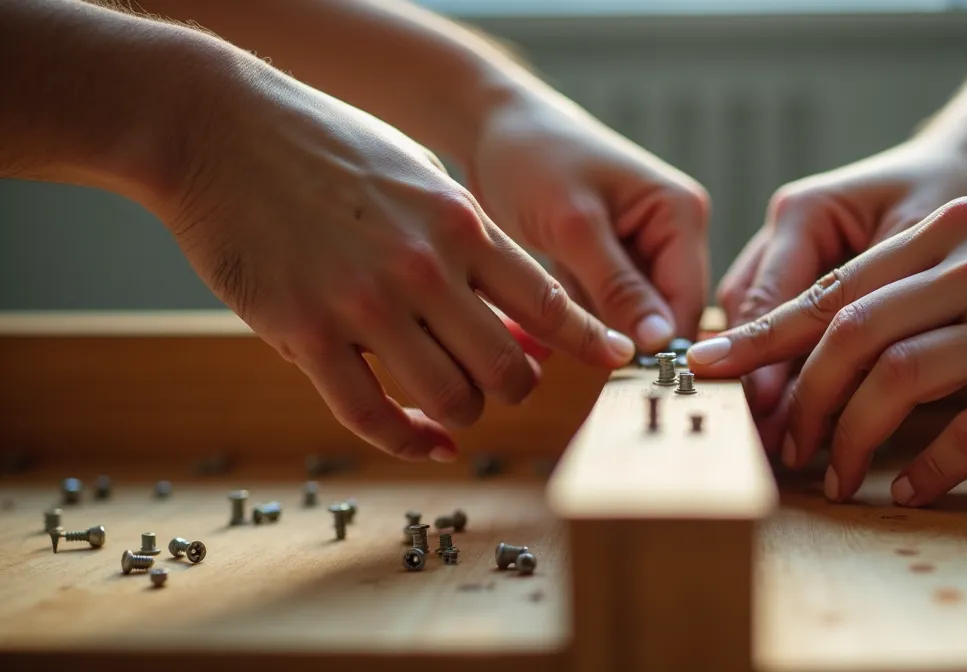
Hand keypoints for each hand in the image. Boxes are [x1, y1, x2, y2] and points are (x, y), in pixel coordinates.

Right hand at [165, 67, 633, 461]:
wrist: (219, 129)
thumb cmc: (326, 147)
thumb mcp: (419, 176)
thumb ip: (469, 243)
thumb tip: (519, 318)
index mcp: (460, 223)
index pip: (548, 302)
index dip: (587, 342)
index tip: (613, 360)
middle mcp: (424, 267)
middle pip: (508, 368)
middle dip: (515, 389)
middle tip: (500, 386)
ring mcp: (365, 304)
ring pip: (450, 400)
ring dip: (461, 416)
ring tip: (451, 406)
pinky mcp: (306, 332)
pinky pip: (371, 415)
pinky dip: (406, 441)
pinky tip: (420, 439)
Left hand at [466, 91, 709, 350]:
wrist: (487, 125)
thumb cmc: (531, 157)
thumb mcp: (574, 225)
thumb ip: (618, 286)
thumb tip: (660, 344)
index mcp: (681, 213)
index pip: (688, 300)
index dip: (663, 345)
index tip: (624, 380)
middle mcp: (671, 232)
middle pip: (665, 313)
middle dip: (627, 338)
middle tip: (579, 357)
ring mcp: (640, 248)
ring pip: (633, 317)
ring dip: (600, 331)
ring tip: (558, 325)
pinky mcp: (608, 261)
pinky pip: (606, 308)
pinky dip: (581, 317)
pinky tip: (549, 314)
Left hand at [692, 196, 966, 504]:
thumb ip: (927, 281)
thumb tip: (836, 344)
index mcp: (958, 228)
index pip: (837, 285)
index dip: (765, 334)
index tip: (710, 367)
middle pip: (849, 331)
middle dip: (798, 396)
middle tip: (780, 442)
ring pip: (894, 381)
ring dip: (847, 438)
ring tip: (833, 473)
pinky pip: (966, 437)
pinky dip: (923, 471)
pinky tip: (908, 491)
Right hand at [705, 138, 966, 448]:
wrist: (950, 161)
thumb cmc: (945, 192)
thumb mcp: (927, 244)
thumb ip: (893, 305)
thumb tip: (871, 378)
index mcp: (805, 212)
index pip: (775, 298)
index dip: (767, 358)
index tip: (764, 410)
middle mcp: (782, 228)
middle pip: (752, 312)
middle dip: (757, 375)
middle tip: (762, 435)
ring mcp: (783, 248)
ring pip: (755, 319)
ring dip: (765, 374)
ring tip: (773, 434)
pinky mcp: (797, 268)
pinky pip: (779, 319)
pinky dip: (785, 361)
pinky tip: (793, 408)